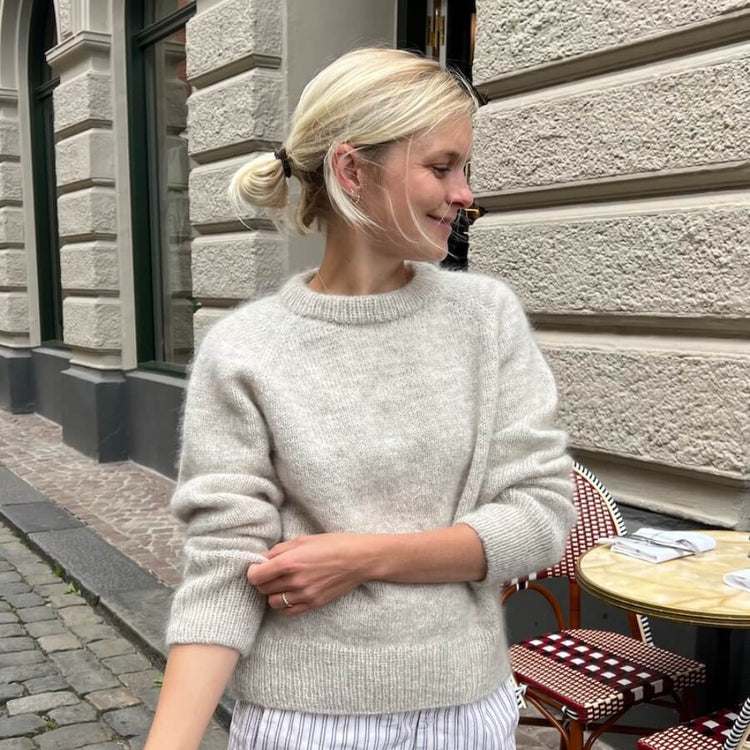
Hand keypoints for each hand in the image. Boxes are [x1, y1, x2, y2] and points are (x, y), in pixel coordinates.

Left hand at [246, 533, 374, 616]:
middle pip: (263, 589)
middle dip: (263, 580)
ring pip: (273, 602)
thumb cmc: (333, 544)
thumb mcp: (304, 539)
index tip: (257, 567)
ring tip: (282, 583)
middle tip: (271, 573)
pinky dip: (285, 604)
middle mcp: (294, 581)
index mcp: (290, 562)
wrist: (358, 559)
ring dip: (273, 593)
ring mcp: (304, 595)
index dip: (253, 571)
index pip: (256, 576)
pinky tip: (292, 593)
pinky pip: (288, 611)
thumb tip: (263, 558)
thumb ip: (280, 550)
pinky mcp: (313, 604)